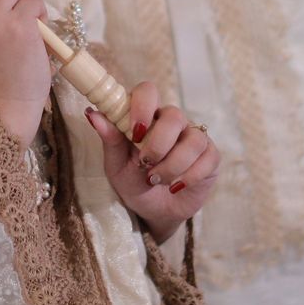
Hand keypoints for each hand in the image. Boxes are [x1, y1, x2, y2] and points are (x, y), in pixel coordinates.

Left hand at [85, 80, 218, 243]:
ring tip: (157, 180)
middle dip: (158, 144)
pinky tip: (176, 187)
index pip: (147, 91)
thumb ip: (110, 140)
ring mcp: (193, 138)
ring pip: (193, 139)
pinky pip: (208, 157)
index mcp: (146, 117)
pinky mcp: (210, 156)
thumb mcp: (116, 166)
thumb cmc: (133, 184)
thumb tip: (93, 114)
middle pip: (174, 115)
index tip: (135, 131)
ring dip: (173, 165)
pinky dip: (190, 176)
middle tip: (145, 164)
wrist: (154, 212)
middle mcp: (172, 122)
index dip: (143, 106)